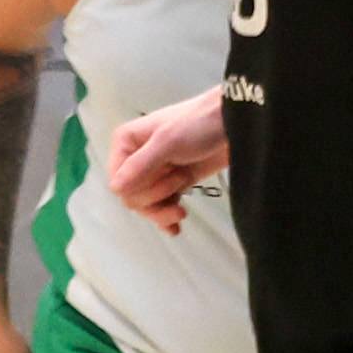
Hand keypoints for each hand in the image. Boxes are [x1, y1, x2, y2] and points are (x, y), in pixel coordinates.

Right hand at [107, 89, 230, 234]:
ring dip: (163, 211)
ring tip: (182, 207)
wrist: (237, 123)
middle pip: (132, 196)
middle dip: (155, 197)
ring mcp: (157, 172)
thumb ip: (140, 165)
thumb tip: (115, 189)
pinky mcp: (175, 182)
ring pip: (146, 204)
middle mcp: (136, 158)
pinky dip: (167, 218)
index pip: (118, 181)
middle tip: (179, 179)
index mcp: (126, 143)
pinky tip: (175, 228)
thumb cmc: (200, 124)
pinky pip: (163, 206)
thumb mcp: (168, 142)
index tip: (162, 181)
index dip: (137, 189)